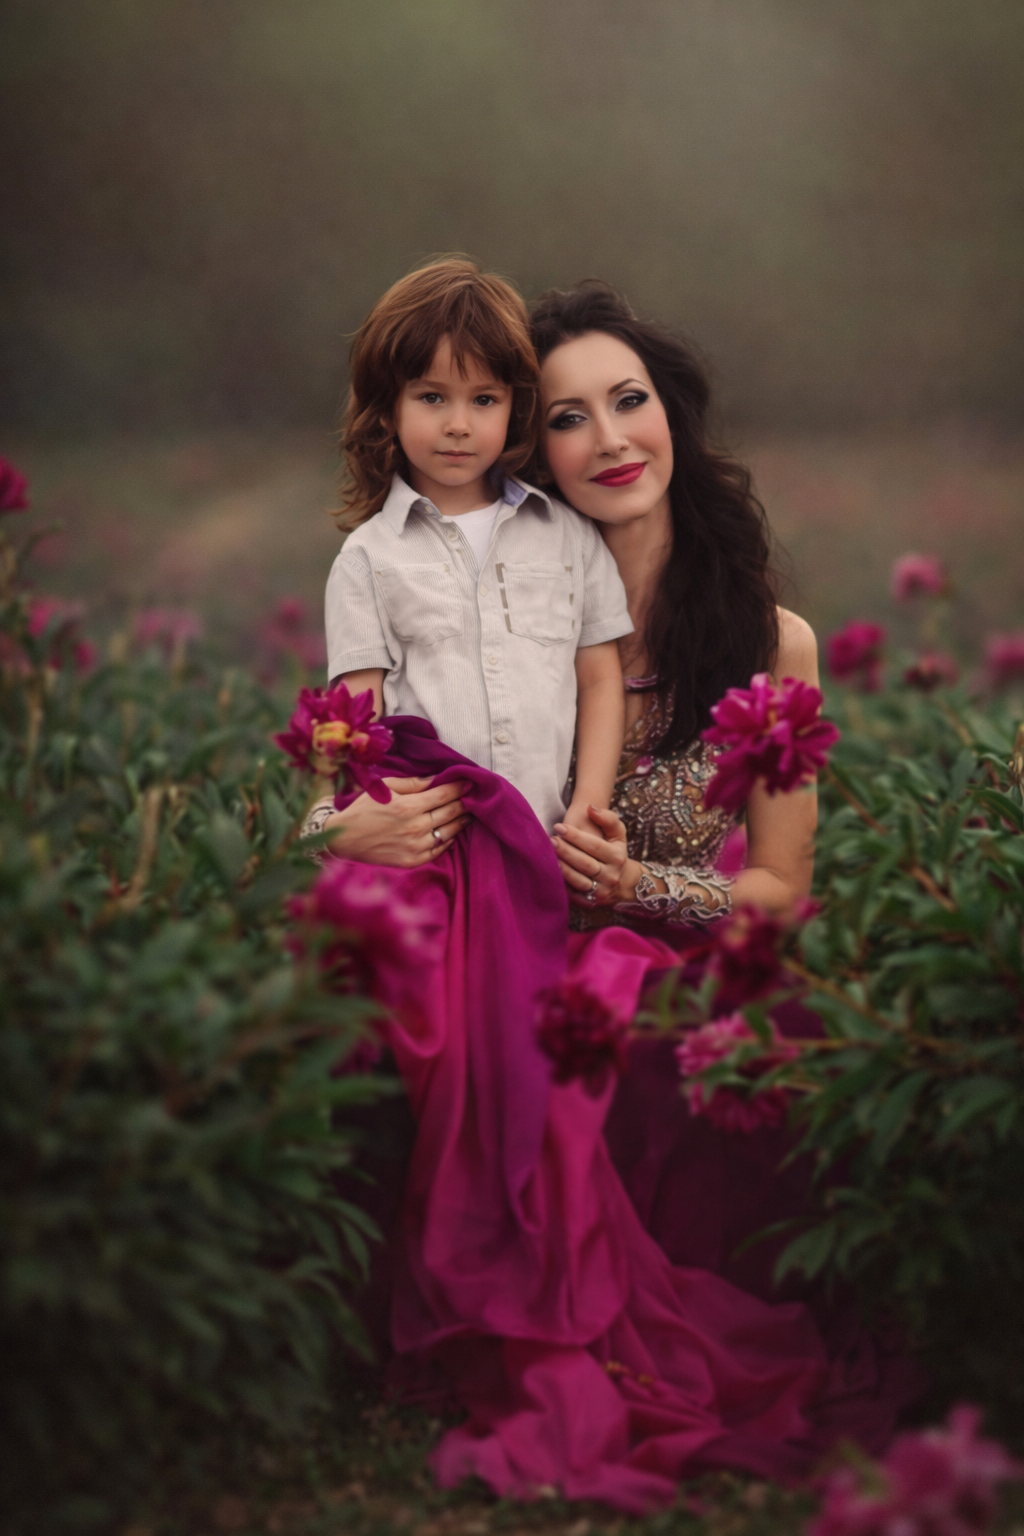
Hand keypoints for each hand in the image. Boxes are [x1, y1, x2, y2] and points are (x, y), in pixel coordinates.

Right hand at [322, 776, 470, 867]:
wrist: (345, 839)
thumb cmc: (364, 809)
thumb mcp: (385, 788)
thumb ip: (413, 783)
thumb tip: (436, 778)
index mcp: (409, 806)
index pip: (444, 795)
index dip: (460, 788)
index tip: (470, 783)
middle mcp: (415, 827)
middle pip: (451, 813)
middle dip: (464, 803)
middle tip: (473, 798)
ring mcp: (415, 846)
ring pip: (449, 833)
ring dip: (461, 822)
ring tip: (467, 815)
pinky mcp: (412, 861)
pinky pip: (438, 850)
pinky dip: (447, 841)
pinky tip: (451, 834)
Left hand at [551, 804, 642, 906]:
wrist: (624, 883)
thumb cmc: (615, 852)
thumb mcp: (618, 835)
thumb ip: (608, 819)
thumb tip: (591, 808)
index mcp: (617, 857)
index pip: (595, 845)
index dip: (576, 836)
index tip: (559, 827)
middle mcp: (611, 876)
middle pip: (585, 863)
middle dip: (566, 851)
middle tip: (551, 840)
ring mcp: (601, 891)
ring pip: (578, 881)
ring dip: (562, 868)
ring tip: (549, 856)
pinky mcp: (591, 902)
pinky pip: (573, 894)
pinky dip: (562, 884)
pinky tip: (551, 872)